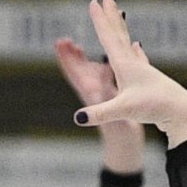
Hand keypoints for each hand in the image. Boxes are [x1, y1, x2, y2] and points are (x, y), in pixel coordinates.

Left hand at [54, 36, 150, 180]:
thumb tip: (96, 82)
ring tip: (75, 45)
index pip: (74, 73)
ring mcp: (100, 93)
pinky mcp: (110, 96)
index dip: (66, 58)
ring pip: (87, 72)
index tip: (60, 45)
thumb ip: (103, 101)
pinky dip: (100, 65)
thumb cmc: (119, 132)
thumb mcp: (112, 115)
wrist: (126, 145)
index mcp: (91, 93)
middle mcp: (93, 91)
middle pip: (76, 70)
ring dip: (81, 60)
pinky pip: (102, 77)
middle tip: (63, 40)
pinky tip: (105, 59)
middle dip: (69, 56)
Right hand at [74, 0, 186, 148]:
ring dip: (122, 29)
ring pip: (129, 43)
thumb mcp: (124, 111)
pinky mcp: (150, 79)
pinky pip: (139, 59)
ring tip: (121, 15)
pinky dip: (135, 51)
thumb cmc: (154, 108)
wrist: (182, 113)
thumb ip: (100, 114)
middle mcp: (134, 63)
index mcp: (125, 65)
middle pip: (120, 33)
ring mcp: (144, 70)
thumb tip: (77, 118)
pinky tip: (137, 46)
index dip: (100, 20)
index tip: (94, 2)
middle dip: (112, 15)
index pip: (109, 37)